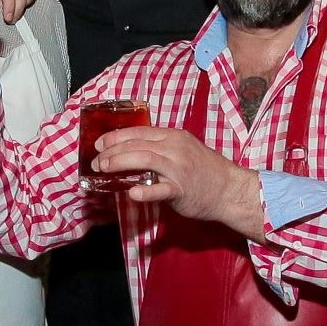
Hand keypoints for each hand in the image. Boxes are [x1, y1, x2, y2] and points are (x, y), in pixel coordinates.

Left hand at [97, 126, 263, 240]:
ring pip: (145, 158)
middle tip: (96, 161)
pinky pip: (161, 189)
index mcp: (173, 137)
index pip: (139, 131)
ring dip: (120, 162)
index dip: (115, 136)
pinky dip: (146, 191)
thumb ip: (160, 149)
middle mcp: (175, 148)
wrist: (229, 189)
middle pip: (137, 144)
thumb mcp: (183, 150)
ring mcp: (179, 168)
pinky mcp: (182, 189)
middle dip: (111, 151)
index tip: (99, 144)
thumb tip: (131, 153)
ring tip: (104, 169)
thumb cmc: (205, 171)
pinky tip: (133, 193)